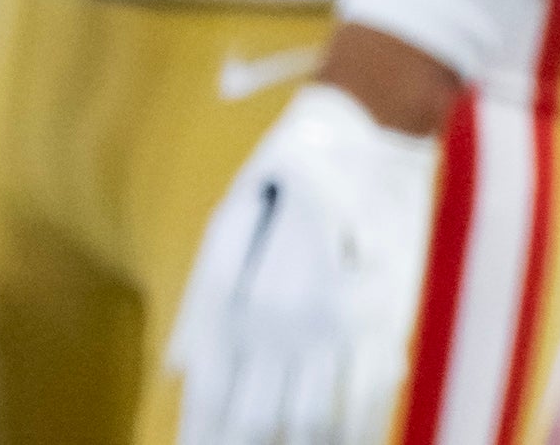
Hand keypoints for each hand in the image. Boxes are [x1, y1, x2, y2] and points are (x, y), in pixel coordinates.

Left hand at [166, 82, 439, 444]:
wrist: (359, 145)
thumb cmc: (281, 184)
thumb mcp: (226, 229)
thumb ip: (202, 305)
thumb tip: (175, 369)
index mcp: (240, 299)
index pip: (216, 391)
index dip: (205, 431)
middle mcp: (287, 324)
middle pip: (263, 416)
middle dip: (244, 441)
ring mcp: (338, 329)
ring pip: (314, 418)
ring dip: (297, 440)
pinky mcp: (385, 325)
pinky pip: (365, 397)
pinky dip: (350, 428)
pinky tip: (337, 439)